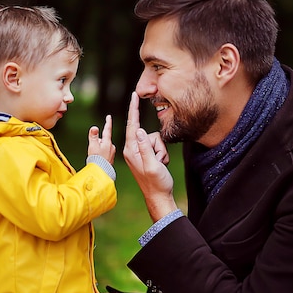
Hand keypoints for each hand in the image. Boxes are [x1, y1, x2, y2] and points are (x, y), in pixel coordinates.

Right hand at [88, 114, 115, 163]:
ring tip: (95, 154)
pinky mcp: (110, 159)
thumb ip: (93, 136)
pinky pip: (105, 153)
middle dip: (99, 140)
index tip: (109, 117)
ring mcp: (111, 153)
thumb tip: (94, 128)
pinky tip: (98, 158)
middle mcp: (111, 147)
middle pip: (104, 139)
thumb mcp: (93, 146)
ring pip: (104, 146)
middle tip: (94, 147)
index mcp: (107, 142)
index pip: (108, 129)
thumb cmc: (97, 160)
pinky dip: (101, 154)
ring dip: (99, 148)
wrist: (101, 172)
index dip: (108, 122)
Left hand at [123, 92, 176, 220]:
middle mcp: (132, 149)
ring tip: (160, 164)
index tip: (134, 95)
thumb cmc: (156, 183)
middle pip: (148, 134)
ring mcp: (139, 152)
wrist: (159, 197)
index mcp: (131, 150)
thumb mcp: (152, 165)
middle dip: (158, 146)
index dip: (134, 109)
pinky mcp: (146, 155)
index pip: (132, 125)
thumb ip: (146, 147)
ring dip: (161, 152)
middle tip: (159, 161)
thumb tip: (140, 130)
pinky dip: (162, 155)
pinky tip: (160, 165)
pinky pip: (157, 146)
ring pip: (154, 140)